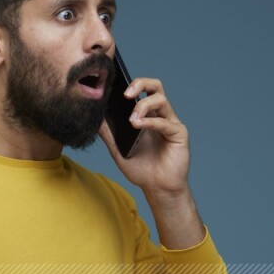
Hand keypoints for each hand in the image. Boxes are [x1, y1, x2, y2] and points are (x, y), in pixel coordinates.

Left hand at [98, 75, 190, 196]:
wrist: (158, 189)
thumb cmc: (142, 170)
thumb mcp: (119, 151)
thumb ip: (109, 135)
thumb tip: (95, 119)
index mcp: (147, 116)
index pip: (142, 90)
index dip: (130, 84)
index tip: (114, 88)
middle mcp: (159, 115)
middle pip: (155, 87)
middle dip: (140, 84)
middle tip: (125, 94)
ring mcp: (170, 123)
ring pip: (161, 100)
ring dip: (143, 105)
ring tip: (131, 119)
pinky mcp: (179, 133)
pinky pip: (165, 122)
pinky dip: (150, 122)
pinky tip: (138, 125)